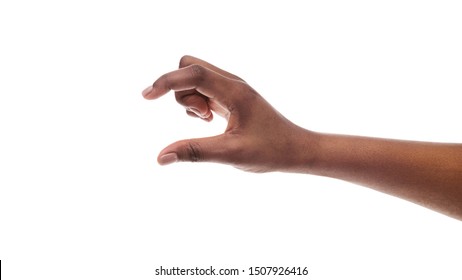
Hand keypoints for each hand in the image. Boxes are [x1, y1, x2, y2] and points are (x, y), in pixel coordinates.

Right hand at [142, 56, 316, 171]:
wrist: (295, 150)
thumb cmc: (270, 151)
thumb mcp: (231, 154)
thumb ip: (195, 152)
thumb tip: (161, 157)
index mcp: (235, 91)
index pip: (194, 73)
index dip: (167, 81)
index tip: (147, 97)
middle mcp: (233, 83)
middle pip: (190, 67)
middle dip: (180, 89)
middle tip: (200, 116)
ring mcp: (232, 89)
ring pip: (195, 78)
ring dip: (190, 99)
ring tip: (208, 121)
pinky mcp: (231, 97)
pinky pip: (203, 89)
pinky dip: (197, 102)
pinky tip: (210, 119)